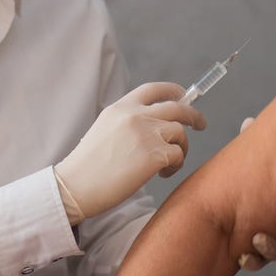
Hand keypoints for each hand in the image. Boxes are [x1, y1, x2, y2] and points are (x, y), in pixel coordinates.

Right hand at [54, 83, 205, 222]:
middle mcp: (135, 116)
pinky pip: (178, 155)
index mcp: (121, 108)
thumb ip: (127, 121)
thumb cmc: (87, 166)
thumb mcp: (104, 129)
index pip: (153, 89)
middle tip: (200, 124)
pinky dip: (175, 165)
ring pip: (181, 133)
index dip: (173, 90)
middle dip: (194, 115)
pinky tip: (162, 174)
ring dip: (182, 148)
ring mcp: (146, 134)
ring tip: (168, 164)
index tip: (184, 94)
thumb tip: (155, 123)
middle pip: (178, 107)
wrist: (75, 186)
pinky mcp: (154, 155)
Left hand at [233, 116, 275, 271]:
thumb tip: (247, 123)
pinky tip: (242, 256)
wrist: (210, 198)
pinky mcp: (252, 251)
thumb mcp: (250, 149)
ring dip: (271, 246)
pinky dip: (252, 261)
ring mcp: (271, 237)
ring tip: (257, 236)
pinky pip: (258, 262)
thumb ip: (253, 136)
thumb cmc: (241, 166)